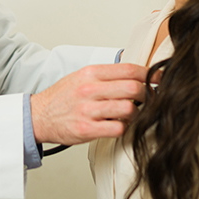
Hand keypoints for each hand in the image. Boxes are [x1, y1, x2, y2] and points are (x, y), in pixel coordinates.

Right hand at [30, 62, 154, 144]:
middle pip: (133, 88)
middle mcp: (89, 89)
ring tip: (132, 114)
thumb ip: (107, 75)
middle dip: (147, 94)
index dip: (150, 74)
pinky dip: (124, 128)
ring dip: (136, 113)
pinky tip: (119, 125)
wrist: (38, 115)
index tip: (160, 79)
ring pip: (128, 109)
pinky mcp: (86, 129)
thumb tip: (137, 75)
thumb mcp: (82, 77)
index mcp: (90, 73)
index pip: (129, 69)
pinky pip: (118, 128)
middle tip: (150, 99)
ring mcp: (87, 110)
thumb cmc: (62, 97)